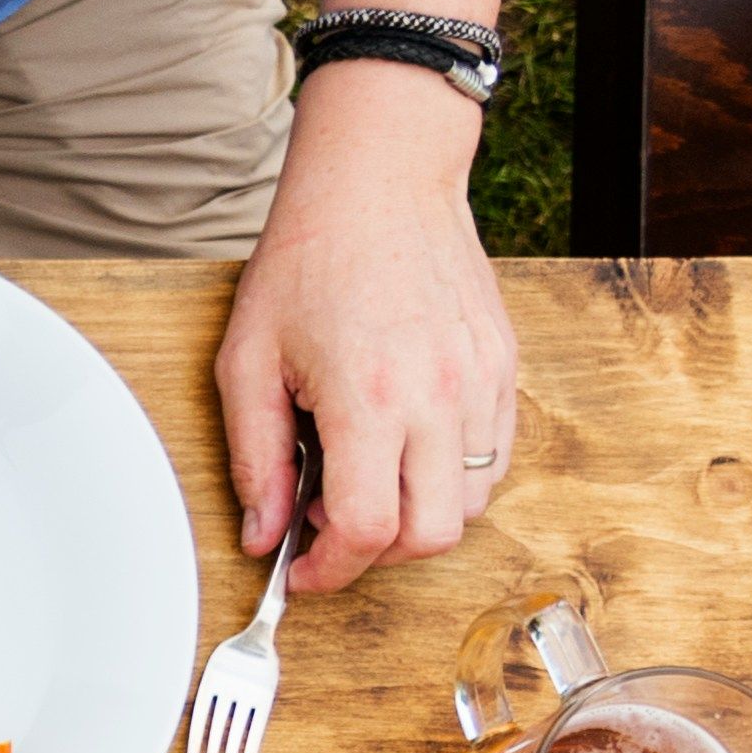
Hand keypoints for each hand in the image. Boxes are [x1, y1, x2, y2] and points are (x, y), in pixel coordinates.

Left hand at [208, 79, 518, 588]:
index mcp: (369, 398)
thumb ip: (255, 457)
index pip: (367, 529)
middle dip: (376, 553)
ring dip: (418, 516)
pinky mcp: (504, 367)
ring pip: (471, 505)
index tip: (303, 572)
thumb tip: (262, 535)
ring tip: (367, 477)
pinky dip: (452, 477)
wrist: (380, 181)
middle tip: (331, 526)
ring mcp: (480, 383)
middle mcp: (438, 398)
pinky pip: (495, 458)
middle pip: (429, 534)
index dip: (330, 570)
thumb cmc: (309, 259)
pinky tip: (405, 446)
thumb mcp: (247, 360)